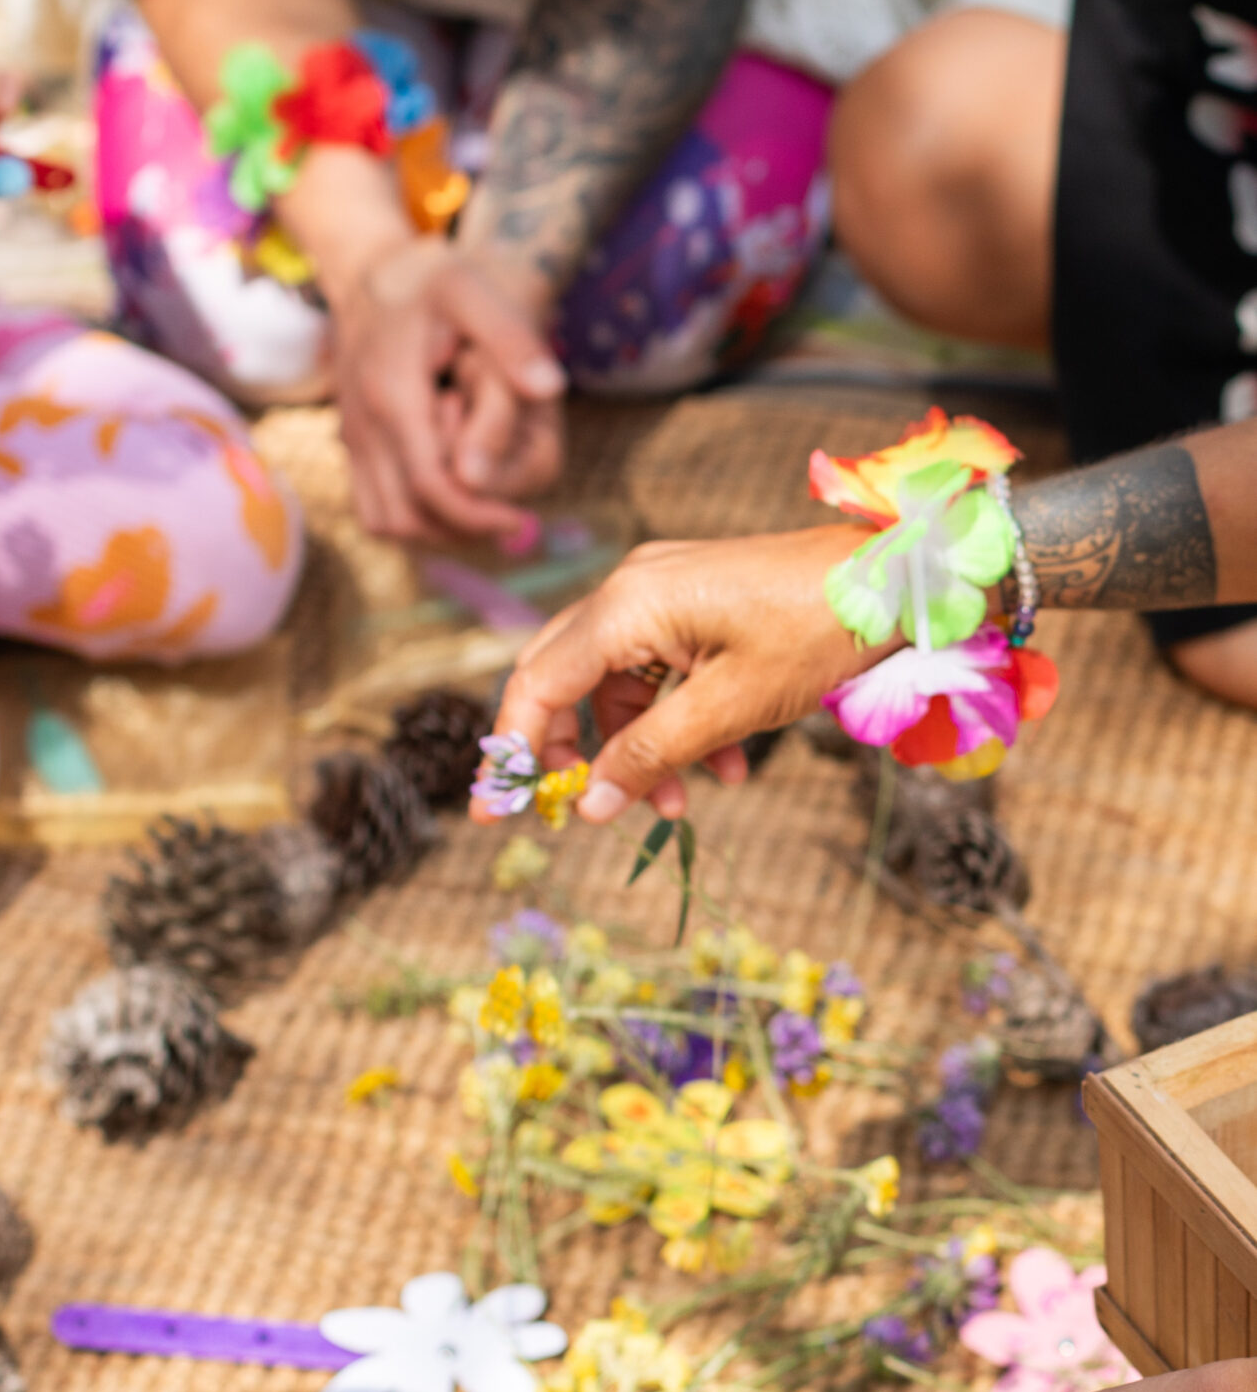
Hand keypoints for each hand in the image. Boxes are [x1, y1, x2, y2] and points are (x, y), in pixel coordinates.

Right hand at [332, 235, 565, 541]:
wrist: (369, 275)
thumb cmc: (429, 282)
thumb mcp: (473, 293)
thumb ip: (512, 340)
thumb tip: (550, 389)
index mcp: (392, 396)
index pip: (430, 486)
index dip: (478, 514)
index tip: (521, 518)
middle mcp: (363, 427)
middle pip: (407, 516)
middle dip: (462, 528)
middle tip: (509, 516)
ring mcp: (352, 439)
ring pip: (385, 521)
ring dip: (437, 529)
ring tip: (484, 510)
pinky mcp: (352, 445)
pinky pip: (373, 507)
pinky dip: (413, 519)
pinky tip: (454, 499)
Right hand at [485, 527, 872, 822]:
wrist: (896, 578)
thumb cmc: (816, 631)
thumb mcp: (730, 709)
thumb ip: (650, 756)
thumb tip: (588, 806)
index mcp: (627, 606)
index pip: (537, 685)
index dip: (512, 752)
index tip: (495, 812)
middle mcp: (630, 589)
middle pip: (562, 681)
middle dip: (572, 754)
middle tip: (583, 810)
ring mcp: (661, 590)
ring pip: (615, 685)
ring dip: (639, 749)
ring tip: (685, 804)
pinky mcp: (693, 601)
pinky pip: (657, 670)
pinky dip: (676, 722)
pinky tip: (727, 765)